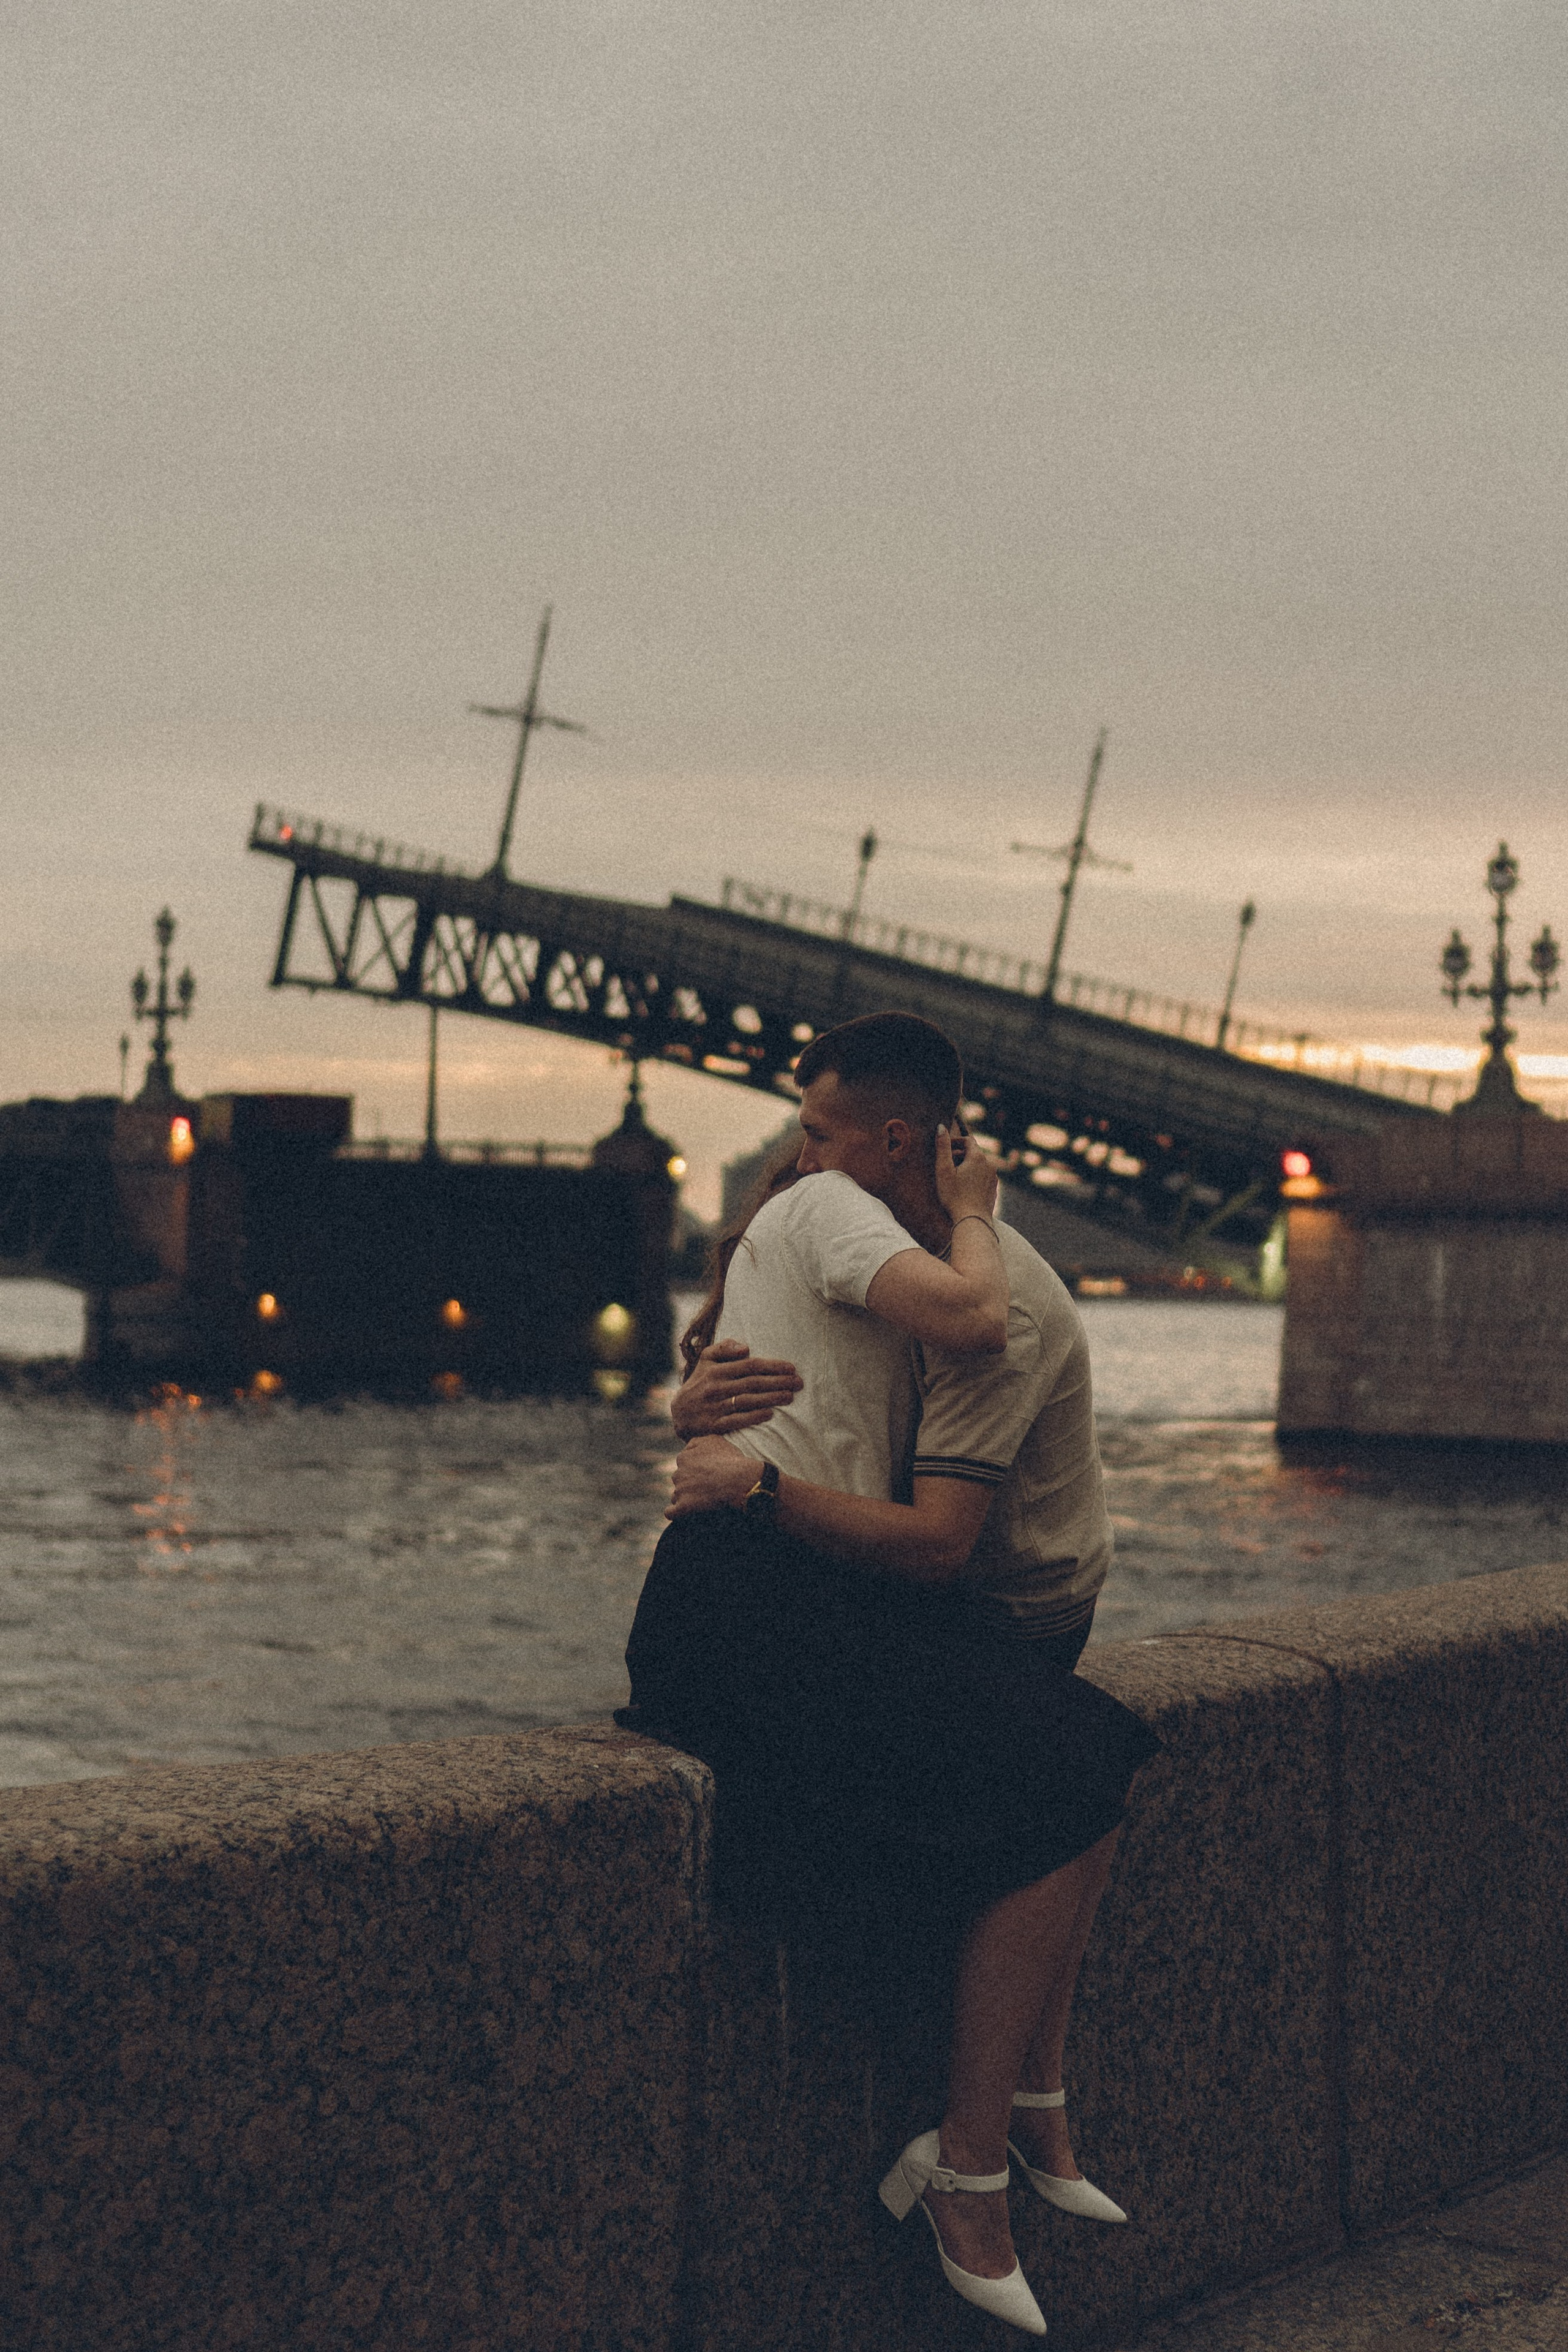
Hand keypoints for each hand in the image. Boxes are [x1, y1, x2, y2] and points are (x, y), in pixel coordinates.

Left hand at [667, 1435, 758, 1518]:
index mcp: (684, 1457)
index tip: (706, 1474)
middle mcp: (678, 1473)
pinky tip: (681, 1515)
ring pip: (676, 1495)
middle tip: (706, 1488)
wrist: (739, 1480)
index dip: (695, 1469)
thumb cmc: (731, 1460)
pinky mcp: (683, 1506)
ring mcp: (680, 1490)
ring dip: (684, 1498)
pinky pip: (671, 1513)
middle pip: (680, 1479)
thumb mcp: (714, 1440)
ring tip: (702, 1501)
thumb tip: (686, 1448)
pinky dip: (674, 1513)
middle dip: (689, 1483)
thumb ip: (696, 1443)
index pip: (683, 1464)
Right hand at [671, 1338, 802, 1440]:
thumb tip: (746, 1348)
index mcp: (716, 1370)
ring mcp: (715, 1407)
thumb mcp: (705, 1361)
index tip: (792, 1368)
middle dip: (779, 1382)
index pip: (749, 1365)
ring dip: (771, 1398)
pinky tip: (770, 1414)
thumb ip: (723, 1348)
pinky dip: (754, 1416)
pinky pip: (737, 1420)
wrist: (678, 1414)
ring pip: (748, 1401)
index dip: (772, 1366)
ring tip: (790, 1397)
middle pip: (753, 1383)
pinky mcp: (714, 1425)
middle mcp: (716, 1387)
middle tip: (799, 1383)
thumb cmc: (700, 1383)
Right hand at [934, 1121, 998, 1225]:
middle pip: (973, 1153)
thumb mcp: (943, 1170)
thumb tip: (940, 1127)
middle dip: (959, 1156)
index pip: (968, 1140)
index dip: (955, 1142)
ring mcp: (993, 1178)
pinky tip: (962, 1189)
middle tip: (945, 1166)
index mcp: (978, 1157)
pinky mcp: (993, 1190)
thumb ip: (942, 1147)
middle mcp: (989, 1165)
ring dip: (966, 1167)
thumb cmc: (955, 1196)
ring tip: (952, 1178)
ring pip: (978, 1166)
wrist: (972, 1222)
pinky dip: (972, 1178)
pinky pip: (982, 1177)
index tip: (944, 1150)